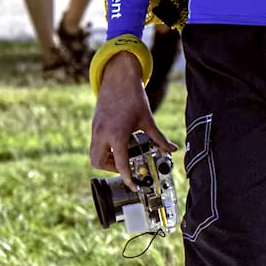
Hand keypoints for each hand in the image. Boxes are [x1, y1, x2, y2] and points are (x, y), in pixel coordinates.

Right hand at [90, 51, 175, 186]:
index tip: (133, 185)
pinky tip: (118, 144)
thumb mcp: (148, 120)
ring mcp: (96, 130)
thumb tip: (172, 149)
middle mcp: (102, 134)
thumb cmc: (134, 98)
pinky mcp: (94, 126)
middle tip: (126, 166)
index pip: (119, 162)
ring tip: (122, 156)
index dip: (126, 176)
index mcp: (117, 134)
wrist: (118, 79)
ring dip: (106, 160)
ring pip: (93, 155)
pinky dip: (104, 150)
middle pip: (98, 163)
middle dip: (111, 169)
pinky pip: (94, 145)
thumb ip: (159, 138)